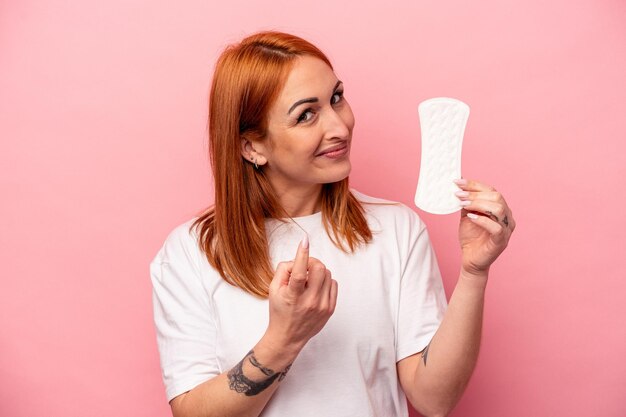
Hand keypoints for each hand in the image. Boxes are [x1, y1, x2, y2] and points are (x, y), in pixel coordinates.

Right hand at [265, 235, 337, 352]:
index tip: (304, 240)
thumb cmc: (280, 311)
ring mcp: (322, 306)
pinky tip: (315, 288)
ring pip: (328, 274)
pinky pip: (333, 283)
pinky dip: (325, 281)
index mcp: (293, 297)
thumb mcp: (273, 289)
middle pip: (319, 269)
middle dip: (312, 262)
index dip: (302, 254)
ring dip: (318, 272)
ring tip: (308, 281)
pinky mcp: (330, 309)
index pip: (300, 273)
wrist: (288, 337)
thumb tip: (298, 258)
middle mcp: (310, 302)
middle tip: (305, 267)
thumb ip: (283, 270)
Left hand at [455, 179, 515, 276]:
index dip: (474, 185)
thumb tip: (459, 186)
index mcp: (500, 208)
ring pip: (499, 209)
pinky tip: (471, 217)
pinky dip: (483, 220)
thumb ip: (467, 203)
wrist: (470, 259)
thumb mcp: (467, 216)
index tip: (458, 182)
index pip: (491, 190)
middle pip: (496, 197)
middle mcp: (507, 217)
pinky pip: (497, 228)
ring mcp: (506, 229)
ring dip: (478, 204)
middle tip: (458, 194)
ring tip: (463, 204)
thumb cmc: (471, 237)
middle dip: (475, 193)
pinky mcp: (502, 241)